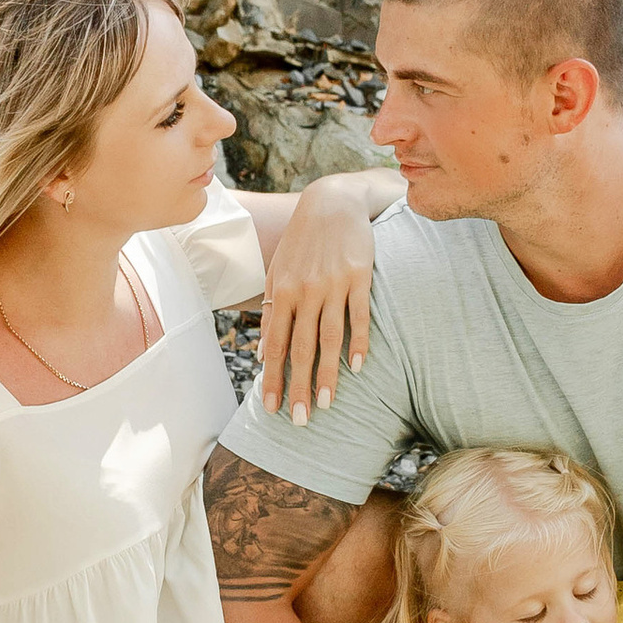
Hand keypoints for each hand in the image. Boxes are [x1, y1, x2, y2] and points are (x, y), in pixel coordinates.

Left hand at [257, 174, 379, 422]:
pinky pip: (359, 315)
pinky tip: (357, 367)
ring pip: (329, 337)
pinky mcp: (360, 276)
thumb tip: (263, 352)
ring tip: (326, 403)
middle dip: (297, 386)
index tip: (271, 409)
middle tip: (299, 420)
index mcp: (282, 292)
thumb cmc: (302, 242)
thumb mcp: (278, 271)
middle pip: (300, 347)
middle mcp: (305, 290)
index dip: (273, 378)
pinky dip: (358, 342)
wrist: (332, 202)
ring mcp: (333, 284)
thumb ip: (270, 310)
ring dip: (327, 374)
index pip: (275, 344)